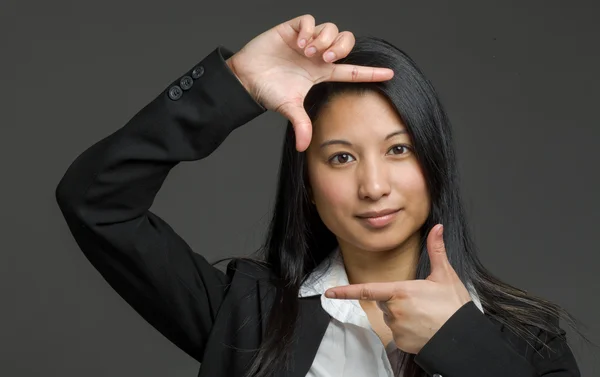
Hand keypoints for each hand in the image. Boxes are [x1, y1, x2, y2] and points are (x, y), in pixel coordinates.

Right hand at [226, 14, 393, 151]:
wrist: (245, 78)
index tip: (390, 74)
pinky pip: (309, 19)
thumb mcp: (288, 108)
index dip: (370, 72)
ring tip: (307, 52)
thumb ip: (300, 124)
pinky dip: (307, 29)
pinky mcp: (291, 29)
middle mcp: (316, 55)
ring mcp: (305, 41)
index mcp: (320, 73)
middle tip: (325, 59)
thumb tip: (303, 148)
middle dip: (340, 47)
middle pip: (345, 42)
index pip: (351, 71)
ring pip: (330, 29)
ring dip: (323, 39)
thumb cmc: (268, 91)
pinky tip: (298, 43)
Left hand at [324, 224, 472, 353]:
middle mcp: (395, 310)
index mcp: (401, 292)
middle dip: (396, 300)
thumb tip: (437, 228)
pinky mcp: (401, 342)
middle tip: (421, 302)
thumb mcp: (445, 276)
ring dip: (402, 315)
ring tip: (425, 315)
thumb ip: (436, 251)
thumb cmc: (454, 307)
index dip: (345, 292)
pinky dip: (407, 330)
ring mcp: (397, 328)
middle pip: (385, 302)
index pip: (367, 290)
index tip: (329, 293)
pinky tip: (423, 327)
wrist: (463, 338)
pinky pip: (398, 333)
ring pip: (392, 317)